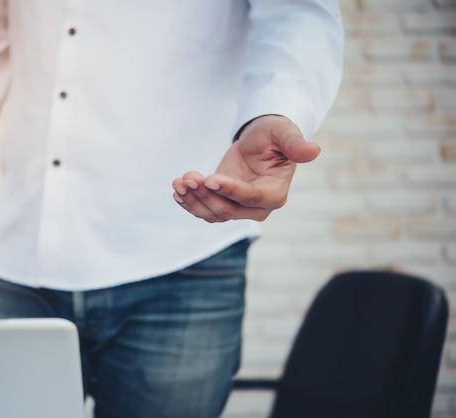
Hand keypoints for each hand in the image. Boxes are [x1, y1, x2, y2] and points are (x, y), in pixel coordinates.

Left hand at [172, 115, 319, 221]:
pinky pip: (204, 211)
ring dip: (193, 200)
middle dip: (205, 195)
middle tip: (187, 177)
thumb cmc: (274, 134)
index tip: (209, 178)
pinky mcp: (222, 204)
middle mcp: (258, 208)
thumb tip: (314, 150)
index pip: (250, 198)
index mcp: (275, 194)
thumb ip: (295, 144)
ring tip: (179, 182)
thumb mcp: (284, 133)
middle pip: (227, 210)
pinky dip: (189, 203)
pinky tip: (177, 190)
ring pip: (212, 213)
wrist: (259, 139)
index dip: (229, 190)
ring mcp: (238, 209)